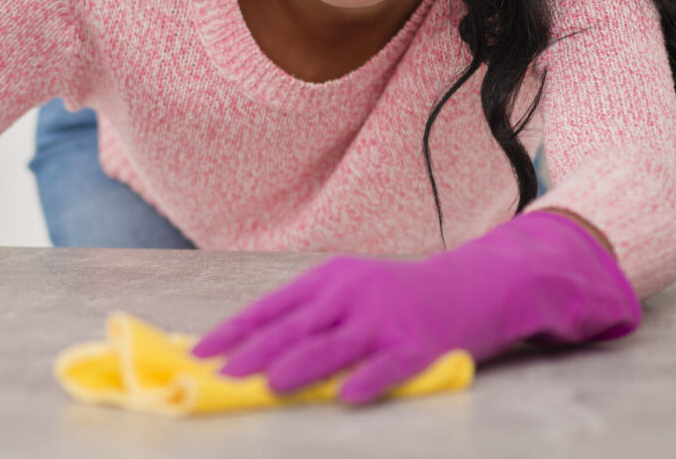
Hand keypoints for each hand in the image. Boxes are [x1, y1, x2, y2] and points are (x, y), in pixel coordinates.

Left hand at [190, 211, 640, 405]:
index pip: (270, 307)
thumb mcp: (351, 290)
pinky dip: (367, 382)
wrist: (474, 285)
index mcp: (329, 279)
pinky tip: (347, 396)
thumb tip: (255, 349)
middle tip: (221, 375)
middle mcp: (352, 294)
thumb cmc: (399, 295)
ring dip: (299, 367)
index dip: (234, 331)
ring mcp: (386, 318)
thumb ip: (310, 315)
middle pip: (295, 328)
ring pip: (334, 347)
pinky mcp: (419, 345)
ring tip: (267, 384)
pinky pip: (389, 367)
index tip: (201, 351)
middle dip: (253, 353)